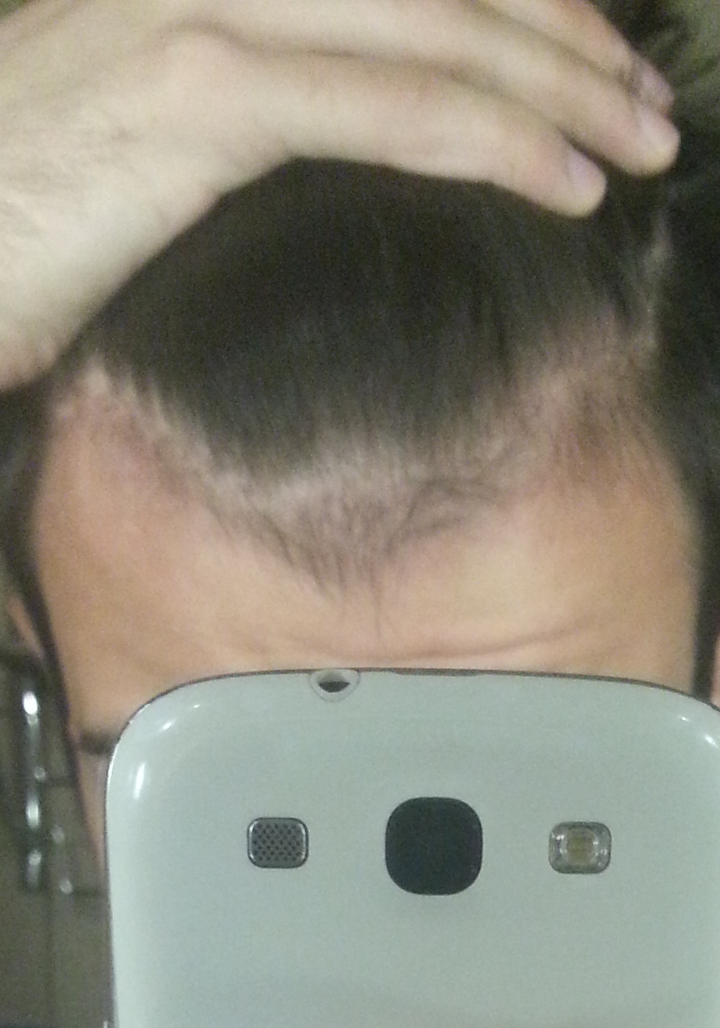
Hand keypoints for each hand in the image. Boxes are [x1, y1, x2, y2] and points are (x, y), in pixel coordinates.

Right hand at [0, 0, 678, 388]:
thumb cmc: (21, 207)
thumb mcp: (144, 128)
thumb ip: (248, 106)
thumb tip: (344, 136)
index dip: (519, 4)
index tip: (592, 64)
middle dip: (566, 39)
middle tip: (645, 106)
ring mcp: (202, 16)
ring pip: (432, 31)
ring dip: (557, 86)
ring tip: (639, 144)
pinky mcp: (195, 97)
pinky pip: (383, 109)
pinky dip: (491, 140)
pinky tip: (565, 180)